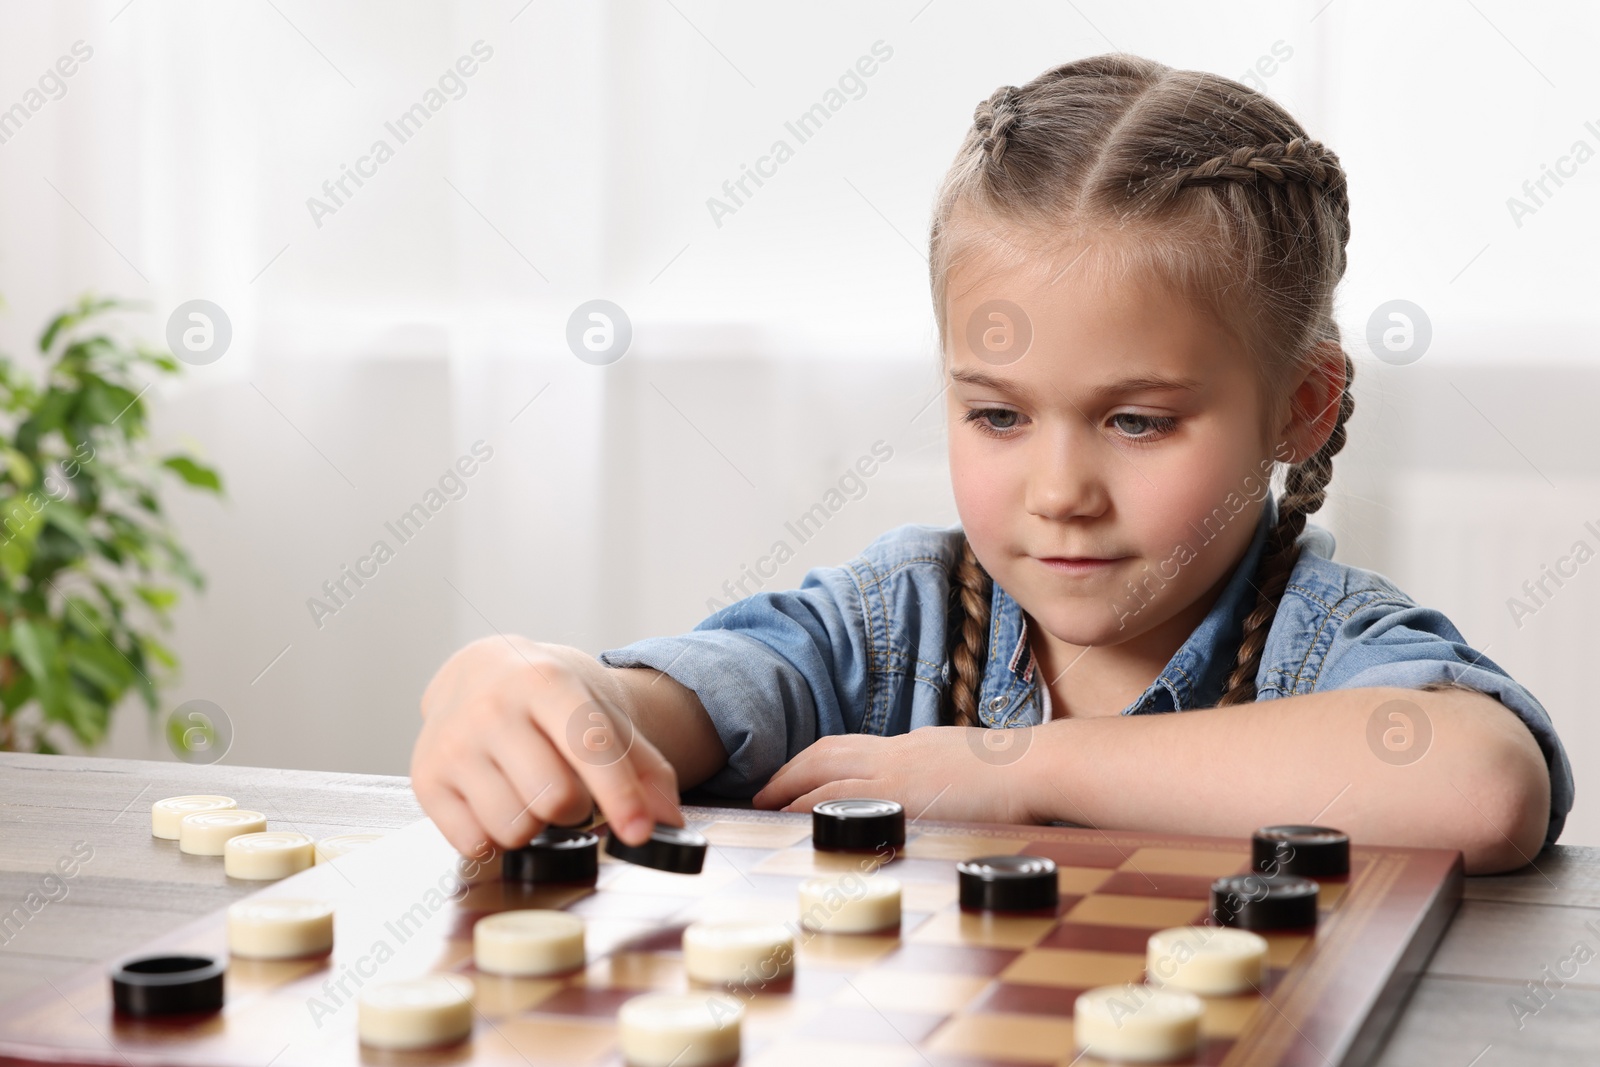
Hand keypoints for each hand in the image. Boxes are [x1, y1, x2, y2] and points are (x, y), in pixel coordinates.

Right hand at [411, 636, 683, 854]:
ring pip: (514, 827)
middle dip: (574, 808)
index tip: (639, 833)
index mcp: (545, 682)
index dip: (621, 796)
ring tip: (529, 792)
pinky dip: (496, 837)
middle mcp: (493, 708)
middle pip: (555, 798)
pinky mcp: (425, 779)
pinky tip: (497, 803)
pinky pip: (475, 843)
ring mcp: (453, 743)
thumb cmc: (549, 699)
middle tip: (566, 788)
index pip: (590, 747)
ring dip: (534, 825)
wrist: (478, 672)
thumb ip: (644, 767)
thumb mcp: (602, 714)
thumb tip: (667, 821)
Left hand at [749, 726, 1033, 825]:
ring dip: (792, 787)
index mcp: (911, 745)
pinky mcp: (905, 796)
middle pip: (827, 753)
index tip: (792, 776)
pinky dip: (817, 806)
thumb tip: (927, 792)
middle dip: (790, 771)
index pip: (848, 746)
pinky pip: (846, 798)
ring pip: (827, 772)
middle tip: (764, 791)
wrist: (1036, 766)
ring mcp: (899, 773)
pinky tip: (799, 819)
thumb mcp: (963, 763)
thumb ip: (936, 773)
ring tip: (767, 805)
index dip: (813, 761)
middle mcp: (898, 752)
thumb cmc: (1013, 770)